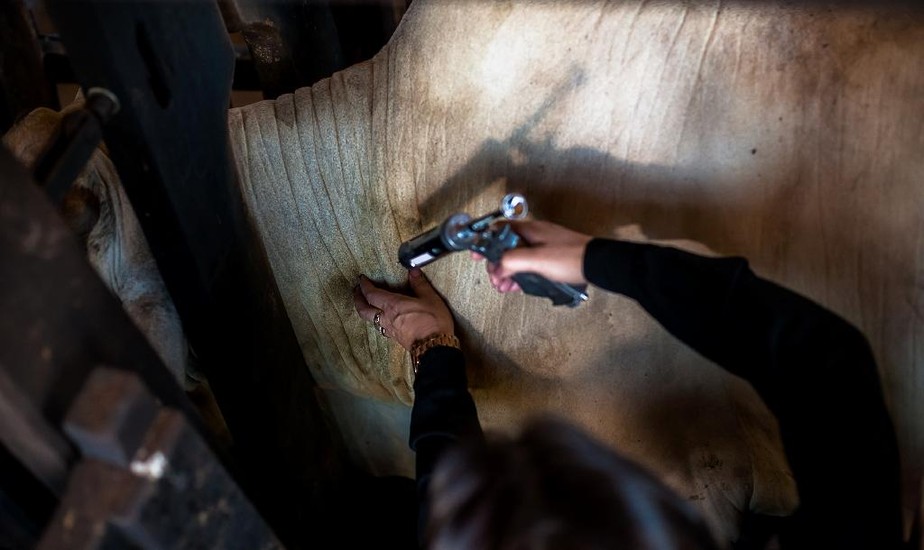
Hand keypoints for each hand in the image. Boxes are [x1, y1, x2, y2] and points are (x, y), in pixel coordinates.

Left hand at [353, 269, 453, 350]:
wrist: (434, 348)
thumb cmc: (432, 322)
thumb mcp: (430, 298)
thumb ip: (420, 284)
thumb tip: (413, 271)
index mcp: (393, 305)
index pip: (371, 294)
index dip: (364, 286)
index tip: (361, 279)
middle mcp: (387, 318)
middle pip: (364, 310)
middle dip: (358, 299)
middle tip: (356, 291)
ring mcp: (390, 329)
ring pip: (371, 320)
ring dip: (366, 311)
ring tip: (367, 305)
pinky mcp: (396, 338)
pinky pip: (381, 327)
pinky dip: (377, 320)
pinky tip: (383, 319)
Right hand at [473, 220, 592, 292]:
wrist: (598, 264)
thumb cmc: (568, 259)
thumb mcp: (535, 260)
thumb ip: (511, 260)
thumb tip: (498, 267)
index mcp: (528, 230)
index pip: (498, 230)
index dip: (484, 242)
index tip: (475, 256)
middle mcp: (534, 235)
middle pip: (505, 247)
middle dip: (497, 264)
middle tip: (496, 281)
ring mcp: (543, 246)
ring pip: (517, 258)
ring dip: (507, 273)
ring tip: (505, 289)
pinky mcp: (551, 258)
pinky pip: (529, 265)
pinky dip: (520, 275)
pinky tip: (517, 287)